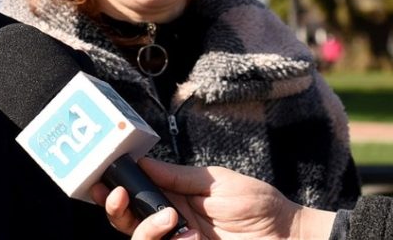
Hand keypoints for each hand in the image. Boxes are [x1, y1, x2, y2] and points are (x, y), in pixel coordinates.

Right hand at [91, 159, 335, 239]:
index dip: (112, 190)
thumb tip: (141, 161)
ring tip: (170, 218)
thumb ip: (177, 176)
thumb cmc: (258, 205)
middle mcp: (169, 223)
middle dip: (114, 209)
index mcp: (171, 199)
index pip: (132, 196)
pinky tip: (190, 238)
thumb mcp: (215, 181)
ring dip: (145, 228)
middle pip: (125, 222)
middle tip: (118, 195)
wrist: (290, 235)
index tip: (102, 179)